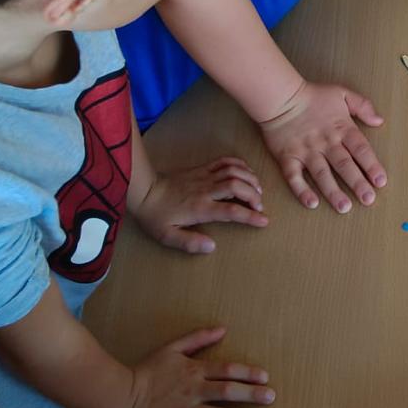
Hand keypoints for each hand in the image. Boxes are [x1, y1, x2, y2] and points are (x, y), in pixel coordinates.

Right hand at [117, 327, 272, 407]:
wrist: (119, 395)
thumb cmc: (147, 370)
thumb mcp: (172, 348)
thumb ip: (198, 338)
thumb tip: (223, 329)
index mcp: (194, 371)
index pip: (227, 370)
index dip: (247, 372)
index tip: (265, 377)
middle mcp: (192, 391)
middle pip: (227, 392)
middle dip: (251, 395)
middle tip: (271, 398)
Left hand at [132, 158, 267, 253]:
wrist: (144, 191)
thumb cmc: (156, 216)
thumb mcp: (167, 236)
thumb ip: (189, 243)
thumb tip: (212, 246)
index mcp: (200, 208)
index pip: (231, 211)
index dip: (250, 216)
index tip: (264, 221)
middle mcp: (206, 190)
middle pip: (238, 186)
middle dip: (254, 195)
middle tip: (260, 205)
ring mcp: (205, 176)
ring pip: (234, 171)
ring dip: (250, 179)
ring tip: (257, 189)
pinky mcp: (202, 168)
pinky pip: (224, 161)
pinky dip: (239, 164)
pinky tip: (246, 171)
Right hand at [257, 81, 386, 210]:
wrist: (280, 96)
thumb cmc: (313, 96)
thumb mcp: (342, 93)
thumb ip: (363, 106)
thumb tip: (379, 121)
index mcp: (341, 128)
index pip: (360, 149)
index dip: (372, 165)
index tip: (380, 181)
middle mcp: (326, 142)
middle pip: (344, 165)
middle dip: (357, 183)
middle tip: (368, 200)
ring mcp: (306, 151)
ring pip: (322, 174)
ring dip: (333, 192)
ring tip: (344, 207)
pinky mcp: (288, 157)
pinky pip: (294, 177)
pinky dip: (302, 191)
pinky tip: (311, 203)